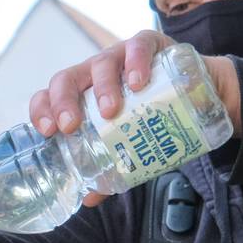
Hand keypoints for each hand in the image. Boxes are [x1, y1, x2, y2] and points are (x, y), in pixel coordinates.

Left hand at [28, 30, 241, 207]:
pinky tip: (138, 82)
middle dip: (63, 102)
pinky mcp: (150, 44)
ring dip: (102, 89)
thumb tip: (89, 198)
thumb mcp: (130, 142)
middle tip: (71, 127)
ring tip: (111, 112)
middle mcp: (95, 73)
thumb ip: (110, 166)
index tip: (47, 131)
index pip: (50, 96)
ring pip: (101, 64)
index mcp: (83, 94)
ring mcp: (121, 56)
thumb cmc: (153, 117)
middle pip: (67, 79)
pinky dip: (136, 62)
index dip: (43, 110)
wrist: (199, 94)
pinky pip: (139, 46)